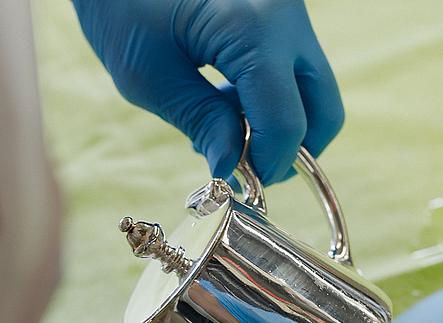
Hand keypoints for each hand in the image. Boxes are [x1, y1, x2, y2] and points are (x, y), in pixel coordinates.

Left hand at [71, 0, 343, 185]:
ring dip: (279, 123)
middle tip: (245, 166)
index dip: (266, 166)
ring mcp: (287, 8)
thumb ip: (199, 121)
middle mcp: (286, 14)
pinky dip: (272, 95)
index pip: (287, 123)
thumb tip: (232, 169)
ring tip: (220, 125)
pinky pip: (294, 67)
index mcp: (254, 29)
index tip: (236, 185)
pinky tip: (224, 96)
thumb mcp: (148, 73)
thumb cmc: (119, 0)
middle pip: (323, 109)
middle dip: (291, 150)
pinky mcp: (278, 9)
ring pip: (313, 89)